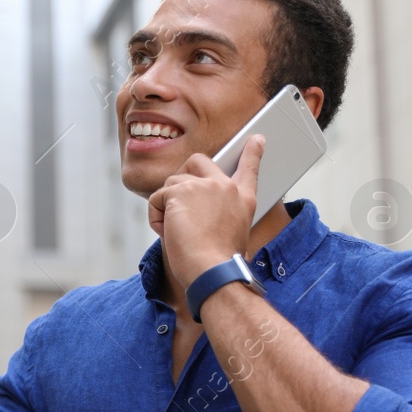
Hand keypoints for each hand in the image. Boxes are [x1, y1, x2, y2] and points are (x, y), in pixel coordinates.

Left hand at [148, 133, 263, 288]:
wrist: (214, 271)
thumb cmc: (218, 263)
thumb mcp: (230, 234)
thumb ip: (219, 215)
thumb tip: (196, 215)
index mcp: (243, 199)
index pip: (249, 168)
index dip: (252, 152)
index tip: (257, 139)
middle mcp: (226, 187)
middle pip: (198, 161)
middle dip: (182, 177)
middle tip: (177, 204)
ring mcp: (204, 185)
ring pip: (171, 183)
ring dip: (166, 208)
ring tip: (177, 232)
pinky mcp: (181, 191)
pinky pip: (156, 198)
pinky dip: (155, 216)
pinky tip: (168, 232)